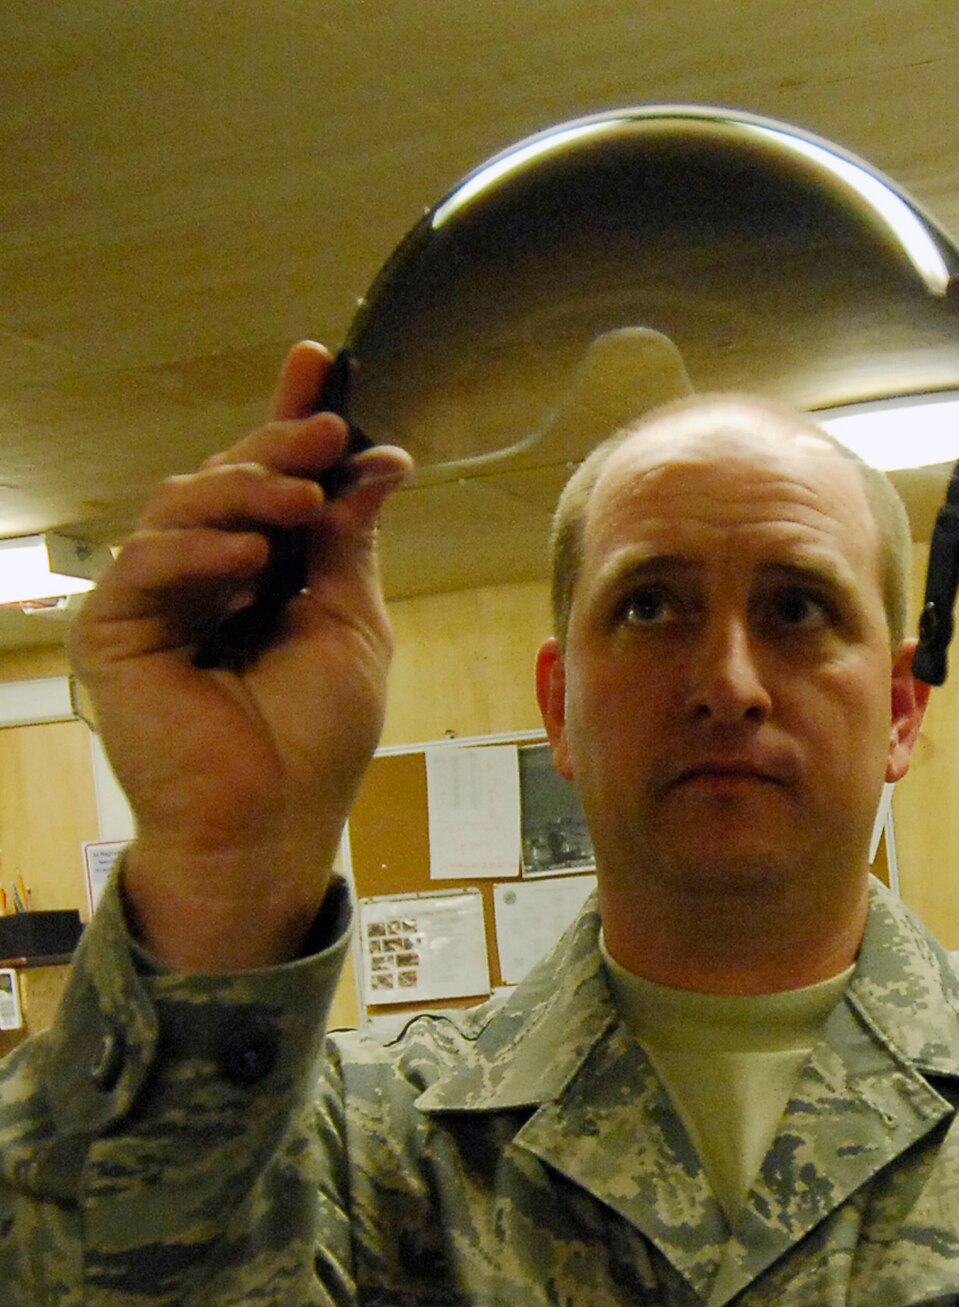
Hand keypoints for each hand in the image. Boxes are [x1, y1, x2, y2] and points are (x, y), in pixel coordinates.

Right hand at [71, 344, 409, 967]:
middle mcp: (203, 574)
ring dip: (248, 490)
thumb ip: (348, 542)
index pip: (271, 480)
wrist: (270, 822)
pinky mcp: (114, 630)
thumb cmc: (314, 742)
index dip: (292, 420)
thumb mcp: (351, 624)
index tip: (324, 363)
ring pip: (184, 506)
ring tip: (299, 502)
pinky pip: (148, 563)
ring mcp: (154, 598)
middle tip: (326, 427)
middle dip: (279, 445)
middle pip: (226, 479)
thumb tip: (376, 460)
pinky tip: (250, 561)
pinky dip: (200, 551)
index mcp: (260, 571)